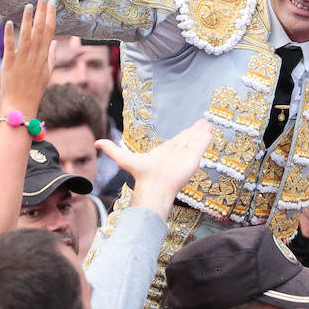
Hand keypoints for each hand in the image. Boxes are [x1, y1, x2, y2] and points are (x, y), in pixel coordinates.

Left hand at [0, 0, 57, 118]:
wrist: (22, 104)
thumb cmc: (34, 89)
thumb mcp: (47, 73)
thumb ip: (51, 57)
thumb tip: (54, 42)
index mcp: (44, 56)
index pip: (50, 32)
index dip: (51, 16)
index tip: (52, 3)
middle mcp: (35, 55)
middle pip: (40, 30)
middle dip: (42, 12)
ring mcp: (22, 58)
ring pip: (26, 35)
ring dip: (27, 19)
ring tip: (29, 5)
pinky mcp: (10, 63)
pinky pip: (10, 46)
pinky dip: (9, 34)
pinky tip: (8, 22)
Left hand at [100, 119, 214, 213]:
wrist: (155, 186)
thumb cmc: (142, 174)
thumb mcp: (124, 158)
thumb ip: (112, 149)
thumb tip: (96, 142)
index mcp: (164, 152)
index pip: (176, 141)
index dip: (184, 135)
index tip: (190, 129)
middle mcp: (177, 153)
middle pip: (188, 139)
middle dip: (196, 131)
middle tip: (204, 123)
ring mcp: (186, 155)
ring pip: (196, 140)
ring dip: (203, 132)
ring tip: (209, 124)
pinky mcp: (194, 157)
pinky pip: (202, 144)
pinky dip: (206, 137)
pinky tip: (211, 130)